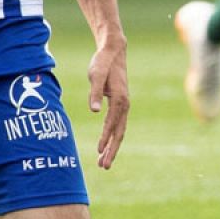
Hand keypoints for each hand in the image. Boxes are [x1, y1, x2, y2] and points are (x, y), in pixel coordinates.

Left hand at [86, 39, 129, 168]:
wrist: (113, 52)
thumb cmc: (103, 63)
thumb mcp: (96, 75)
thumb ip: (94, 93)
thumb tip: (94, 111)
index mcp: (120, 99)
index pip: (112, 124)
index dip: (106, 138)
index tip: (99, 151)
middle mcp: (125, 105)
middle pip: (119, 132)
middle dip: (112, 150)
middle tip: (104, 167)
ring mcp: (124, 105)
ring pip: (119, 131)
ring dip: (112, 147)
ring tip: (103, 162)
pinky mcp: (120, 104)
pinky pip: (117, 125)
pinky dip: (112, 137)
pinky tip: (106, 145)